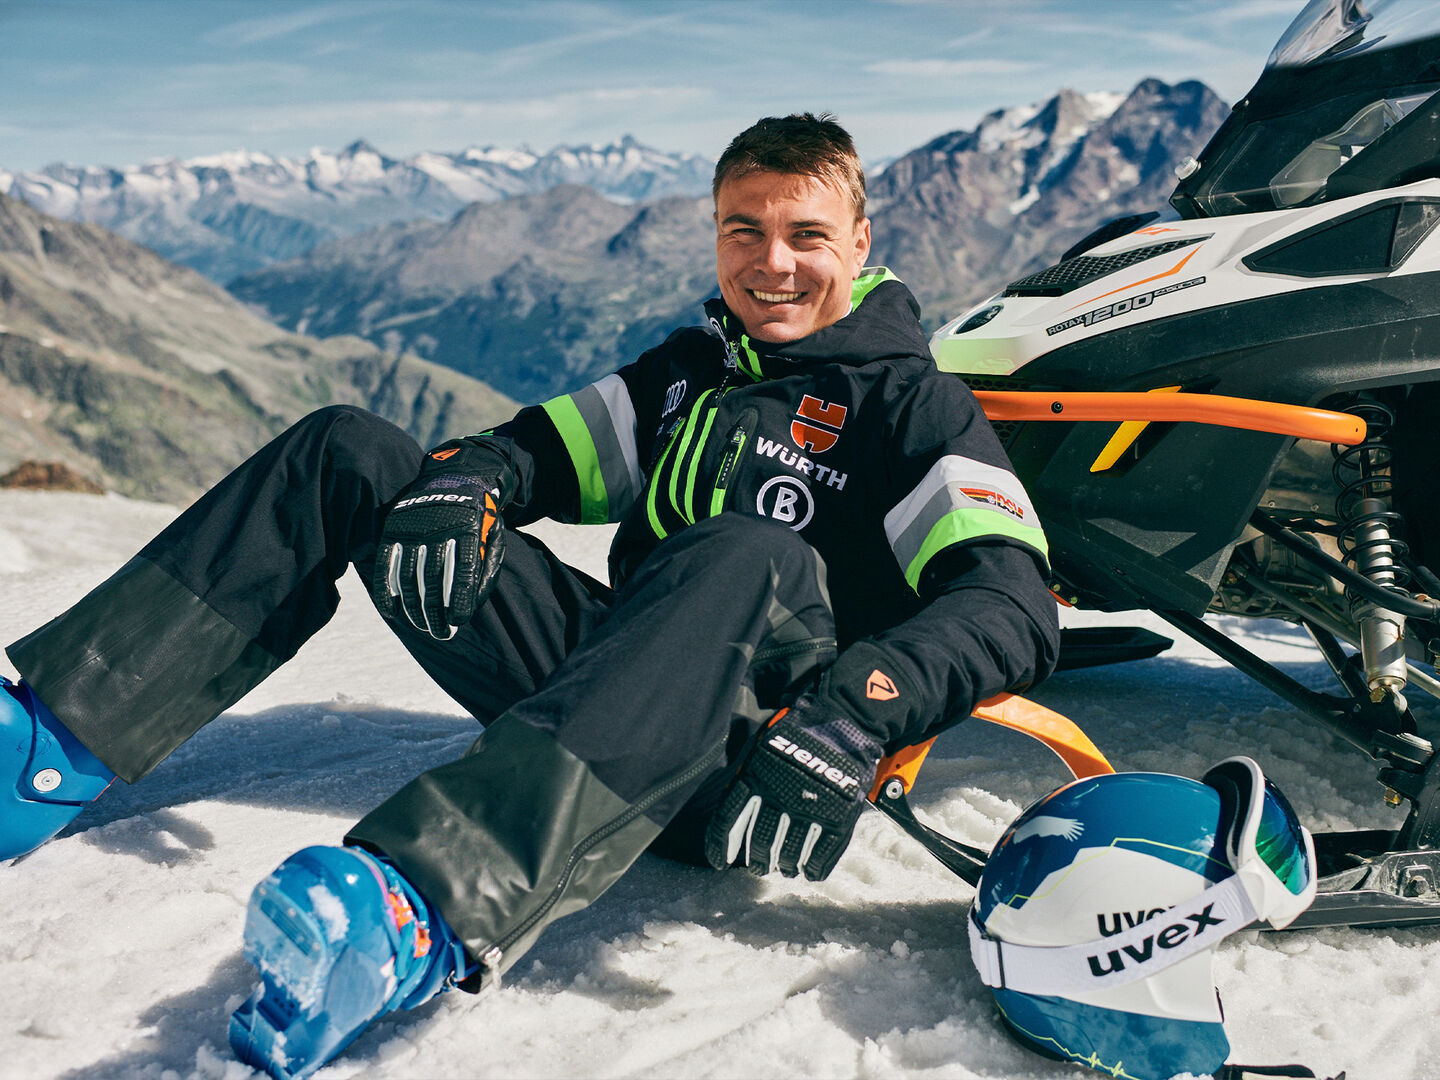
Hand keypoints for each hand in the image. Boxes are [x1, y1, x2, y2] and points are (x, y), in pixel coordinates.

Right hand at [373, 440, 510, 639]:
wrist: (454, 479)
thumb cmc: (479, 517)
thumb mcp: (495, 535)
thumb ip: (488, 567)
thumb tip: (474, 604)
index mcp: (467, 529)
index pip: (463, 573)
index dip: (460, 600)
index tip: (459, 621)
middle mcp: (437, 528)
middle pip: (433, 581)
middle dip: (436, 613)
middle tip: (442, 633)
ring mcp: (412, 529)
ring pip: (408, 578)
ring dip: (414, 609)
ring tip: (423, 627)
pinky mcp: (393, 530)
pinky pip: (386, 565)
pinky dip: (386, 592)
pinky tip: (393, 613)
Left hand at [705, 696, 883, 880]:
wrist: (842, 717)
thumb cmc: (797, 732)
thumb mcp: (761, 747)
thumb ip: (746, 777)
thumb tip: (733, 811)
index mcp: (755, 777)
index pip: (728, 820)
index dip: (720, 846)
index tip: (719, 862)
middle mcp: (780, 796)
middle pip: (760, 842)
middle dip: (756, 860)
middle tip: (757, 867)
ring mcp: (811, 808)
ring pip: (790, 851)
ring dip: (783, 865)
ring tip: (782, 868)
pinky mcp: (839, 815)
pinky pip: (823, 852)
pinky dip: (813, 867)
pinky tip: (808, 871)